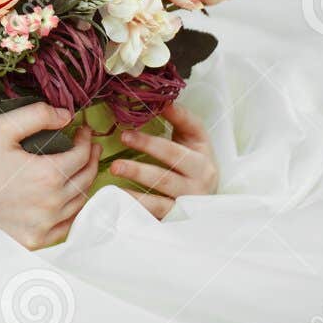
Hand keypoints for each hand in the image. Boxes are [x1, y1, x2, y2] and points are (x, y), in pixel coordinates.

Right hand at [0, 102, 100, 249]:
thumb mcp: (2, 127)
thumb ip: (38, 115)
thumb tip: (67, 115)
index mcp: (48, 176)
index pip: (82, 156)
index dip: (86, 139)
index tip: (83, 130)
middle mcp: (51, 204)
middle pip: (86, 179)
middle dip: (91, 158)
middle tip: (88, 145)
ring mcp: (43, 226)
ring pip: (79, 204)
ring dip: (84, 183)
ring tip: (81, 168)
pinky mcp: (33, 240)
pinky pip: (65, 227)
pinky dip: (73, 211)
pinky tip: (69, 199)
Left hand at [107, 100, 217, 218]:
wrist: (209, 200)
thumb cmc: (196, 163)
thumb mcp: (195, 140)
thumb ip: (181, 119)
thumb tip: (163, 101)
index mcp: (201, 163)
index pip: (175, 151)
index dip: (151, 142)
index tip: (126, 132)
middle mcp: (197, 187)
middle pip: (166, 175)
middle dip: (141, 164)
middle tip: (118, 150)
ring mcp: (185, 207)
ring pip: (159, 201)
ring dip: (134, 192)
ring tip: (114, 174)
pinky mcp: (174, 222)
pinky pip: (153, 218)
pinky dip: (135, 211)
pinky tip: (117, 201)